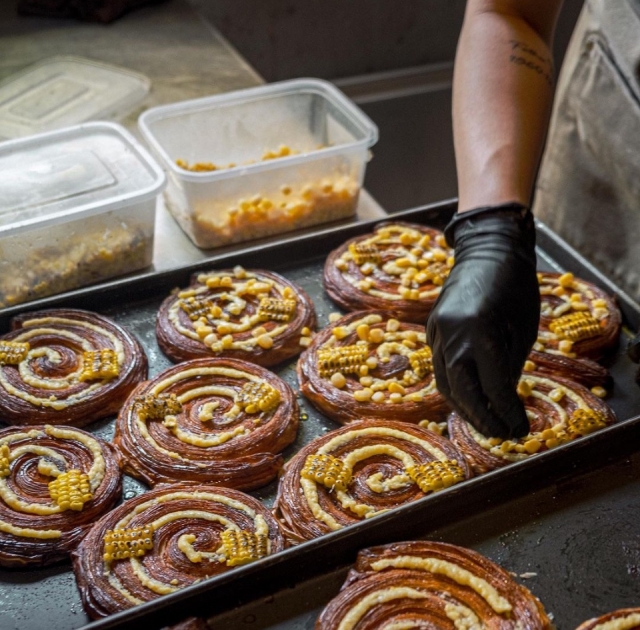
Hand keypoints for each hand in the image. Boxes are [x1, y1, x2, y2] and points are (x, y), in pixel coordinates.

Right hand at [426, 204, 539, 438]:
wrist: (487, 252)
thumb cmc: (515, 288)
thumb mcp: (522, 330)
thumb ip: (509, 367)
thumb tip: (502, 400)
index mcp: (481, 332)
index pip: (493, 387)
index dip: (507, 413)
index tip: (520, 430)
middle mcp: (452, 335)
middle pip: (462, 391)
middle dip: (482, 418)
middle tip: (501, 434)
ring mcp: (437, 332)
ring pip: (444, 382)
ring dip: (464, 407)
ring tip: (484, 422)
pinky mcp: (432, 330)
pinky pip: (439, 366)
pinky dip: (454, 386)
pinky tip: (469, 398)